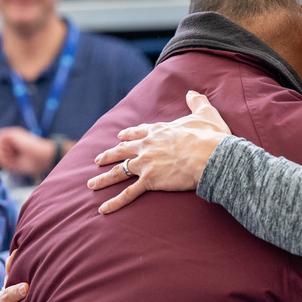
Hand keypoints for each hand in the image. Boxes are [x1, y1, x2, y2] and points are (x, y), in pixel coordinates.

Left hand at [0, 126, 54, 176]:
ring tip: (13, 156)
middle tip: (13, 161)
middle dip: (2, 158)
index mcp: (16, 146)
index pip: (0, 152)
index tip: (14, 165)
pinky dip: (3, 147)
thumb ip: (3, 158)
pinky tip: (12, 150)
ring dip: (2, 153)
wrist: (44, 158)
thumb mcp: (14, 164)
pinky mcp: (12, 132)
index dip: (3, 160)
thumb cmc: (34, 163)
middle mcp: (14, 139)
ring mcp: (13, 134)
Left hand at [87, 91, 230, 213]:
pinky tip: (103, 208)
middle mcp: (147, 146)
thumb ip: (197, 103)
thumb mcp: (204, 114)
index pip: (138, 133)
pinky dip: (115, 202)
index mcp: (159, 131)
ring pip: (119, 171)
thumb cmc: (209, 136)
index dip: (128, 135)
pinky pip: (128, 193)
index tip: (120, 137)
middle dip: (109, 154)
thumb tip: (192, 93)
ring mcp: (145, 163)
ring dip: (104, 178)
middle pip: (122, 150)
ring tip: (92, 184)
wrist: (208, 155)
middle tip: (98, 159)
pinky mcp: (149, 180)